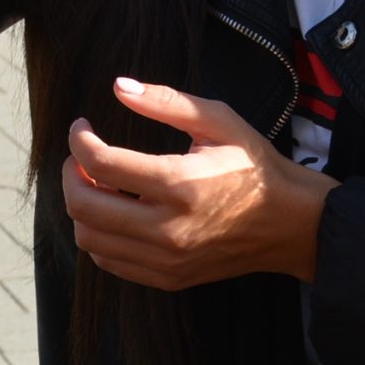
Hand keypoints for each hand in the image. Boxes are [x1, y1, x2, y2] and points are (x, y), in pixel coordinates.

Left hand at [61, 76, 336, 289]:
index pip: (101, 163)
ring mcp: (168, 260)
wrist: (294, 225)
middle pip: (83, 206)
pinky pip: (109, 262)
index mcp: (180, 184)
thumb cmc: (255, 166)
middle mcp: (169, 228)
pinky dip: (99, 235)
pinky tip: (116, 211)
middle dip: (70, 174)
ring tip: (101, 183)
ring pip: (89, 238)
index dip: (79, 140)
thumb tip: (118, 86)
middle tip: (82, 157)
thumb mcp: (218, 121)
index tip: (82, 127)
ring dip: (82, 206)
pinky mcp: (169, 278)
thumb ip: (166, 101)